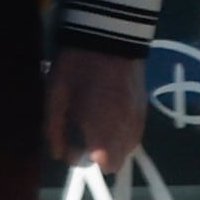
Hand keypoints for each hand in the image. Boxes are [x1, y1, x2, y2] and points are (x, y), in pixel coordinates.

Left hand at [47, 46, 147, 168]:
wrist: (109, 34)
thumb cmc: (77, 66)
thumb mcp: (55, 97)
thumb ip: (54, 131)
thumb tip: (58, 154)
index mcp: (103, 128)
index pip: (103, 166)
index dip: (86, 162)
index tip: (73, 145)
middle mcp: (126, 128)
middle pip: (117, 162)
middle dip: (99, 156)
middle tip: (82, 133)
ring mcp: (139, 118)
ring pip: (127, 148)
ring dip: (111, 144)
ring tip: (96, 120)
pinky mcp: (145, 107)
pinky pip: (134, 132)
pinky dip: (121, 131)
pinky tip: (109, 112)